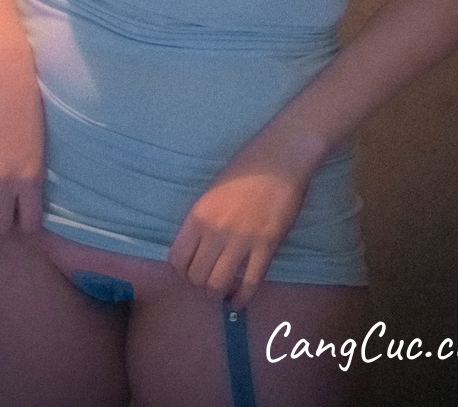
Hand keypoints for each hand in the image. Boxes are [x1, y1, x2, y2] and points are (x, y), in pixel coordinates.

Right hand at [0, 47, 44, 235]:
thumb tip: (22, 195)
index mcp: (30, 177)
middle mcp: (4, 182)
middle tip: (3, 208)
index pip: (28, 224)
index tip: (24, 216)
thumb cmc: (29, 103)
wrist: (2, 76)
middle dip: (2, 221)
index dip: (26, 224)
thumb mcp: (38, 146)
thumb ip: (29, 175)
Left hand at [167, 131, 316, 309]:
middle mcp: (214, 231)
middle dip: (201, 285)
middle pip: (196, 277)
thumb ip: (203, 220)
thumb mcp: (213, 192)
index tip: (192, 271)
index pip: (176, 260)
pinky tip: (240, 300)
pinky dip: (243, 299)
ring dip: (219, 294)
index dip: (182, 272)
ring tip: (225, 293)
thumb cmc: (246, 168)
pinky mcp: (266, 247)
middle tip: (210, 281)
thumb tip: (199, 250)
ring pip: (218, 285)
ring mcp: (241, 240)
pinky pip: (250, 284)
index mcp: (198, 215)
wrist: (280, 157)